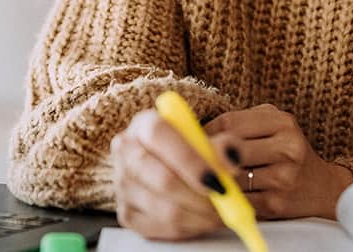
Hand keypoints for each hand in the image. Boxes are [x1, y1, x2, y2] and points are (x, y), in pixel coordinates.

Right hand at [110, 109, 242, 240]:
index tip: (217, 179)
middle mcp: (126, 151)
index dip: (190, 159)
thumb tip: (230, 161)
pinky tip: (201, 219)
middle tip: (224, 202)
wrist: (170, 168)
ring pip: (165, 209)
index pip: (159, 135)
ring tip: (219, 213)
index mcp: (144, 124)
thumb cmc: (191, 151)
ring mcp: (121, 184)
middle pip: (163, 179)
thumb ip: (226, 145)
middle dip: (200, 197)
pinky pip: (162, 227)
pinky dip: (189, 228)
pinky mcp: (125, 213)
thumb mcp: (211, 139)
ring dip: (200, 216)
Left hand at [203, 103, 352, 219]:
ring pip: (231, 177)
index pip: (230, 123)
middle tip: (194, 160)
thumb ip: (240, 124)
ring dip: (215, 179)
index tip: (195, 140)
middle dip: (207, 156)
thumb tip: (194, 131)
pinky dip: (225, 198)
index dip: (206, 132)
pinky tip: (221, 194)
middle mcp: (288, 148)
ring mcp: (284, 177)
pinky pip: (238, 200)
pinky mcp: (277, 203)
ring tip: (208, 176)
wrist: (321, 188)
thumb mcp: (271, 126)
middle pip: (229, 149)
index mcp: (283, 123)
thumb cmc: (285, 152)